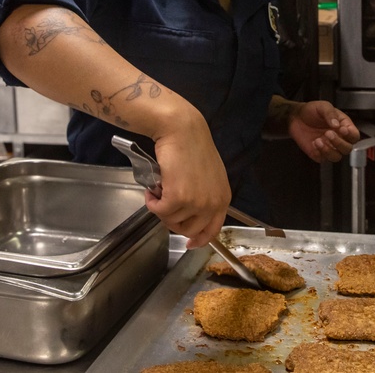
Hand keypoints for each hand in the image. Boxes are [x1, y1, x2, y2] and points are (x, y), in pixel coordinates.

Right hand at [143, 108, 230, 248]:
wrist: (182, 130)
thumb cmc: (192, 147)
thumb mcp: (209, 175)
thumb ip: (205, 195)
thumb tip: (192, 213)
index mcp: (223, 198)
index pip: (213, 229)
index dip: (199, 239)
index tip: (189, 243)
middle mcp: (212, 203)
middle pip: (189, 229)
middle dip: (173, 221)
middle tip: (164, 205)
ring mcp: (196, 202)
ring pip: (171, 220)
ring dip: (160, 208)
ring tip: (158, 190)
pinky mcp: (178, 198)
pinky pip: (159, 211)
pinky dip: (151, 203)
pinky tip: (151, 190)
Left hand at [286, 100, 359, 162]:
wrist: (296, 117)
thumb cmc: (312, 111)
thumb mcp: (322, 106)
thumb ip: (330, 113)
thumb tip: (336, 124)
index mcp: (343, 126)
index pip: (354, 135)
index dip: (351, 135)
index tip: (342, 129)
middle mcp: (339, 138)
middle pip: (347, 148)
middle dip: (339, 143)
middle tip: (328, 133)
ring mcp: (329, 147)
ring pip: (337, 157)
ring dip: (329, 151)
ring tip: (319, 140)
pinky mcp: (319, 154)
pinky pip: (323, 159)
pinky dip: (319, 153)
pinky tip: (314, 143)